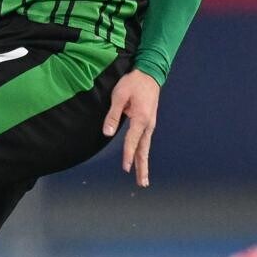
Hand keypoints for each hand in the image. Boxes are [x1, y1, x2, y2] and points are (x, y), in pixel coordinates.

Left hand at [102, 69, 159, 187]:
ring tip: (142, 179)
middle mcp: (148, 124)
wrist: (149, 74)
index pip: (132, 140)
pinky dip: (143, 153)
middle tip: (142, 183)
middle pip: (143, 150)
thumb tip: (107, 132)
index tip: (125, 168)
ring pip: (145, 148)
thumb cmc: (133, 83)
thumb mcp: (119, 96)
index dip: (127, 154)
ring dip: (143, 163)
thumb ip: (113, 115)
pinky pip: (145, 142)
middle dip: (142, 167)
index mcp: (141, 118)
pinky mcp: (148, 123)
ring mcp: (150, 124)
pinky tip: (140, 161)